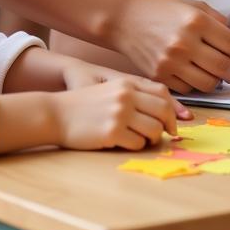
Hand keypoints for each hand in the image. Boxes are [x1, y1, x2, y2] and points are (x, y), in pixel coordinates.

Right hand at [48, 76, 180, 150]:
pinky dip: (136, 146)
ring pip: (154, 129)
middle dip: (168, 126)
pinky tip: (125, 143)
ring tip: (142, 140)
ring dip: (152, 138)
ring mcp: (119, 113)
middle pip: (163, 111)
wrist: (56, 114)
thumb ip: (134, 95)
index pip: (162, 92)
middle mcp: (126, 95)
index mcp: (127, 83)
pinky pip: (138, 143)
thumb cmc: (84, 105)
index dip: (173, 109)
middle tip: (164, 135)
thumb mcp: (110, 90)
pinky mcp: (112, 132)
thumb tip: (163, 112)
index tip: (173, 122)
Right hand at [113, 0, 229, 93]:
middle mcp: (185, 42)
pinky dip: (196, 85)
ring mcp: (171, 61)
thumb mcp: (192, 5)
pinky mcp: (160, 75)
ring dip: (217, 82)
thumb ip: (217, 21)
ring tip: (214, 75)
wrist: (125, 18)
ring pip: (208, 83)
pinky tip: (194, 75)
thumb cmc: (162, 10)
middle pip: (223, 68)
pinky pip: (188, 89)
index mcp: (197, 21)